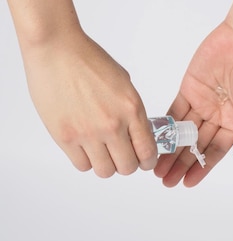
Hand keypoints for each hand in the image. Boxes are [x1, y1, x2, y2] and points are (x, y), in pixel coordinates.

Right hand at [22, 31, 157, 176]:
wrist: (57, 49)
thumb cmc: (89, 61)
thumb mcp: (125, 85)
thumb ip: (132, 111)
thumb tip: (136, 133)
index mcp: (132, 110)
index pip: (147, 152)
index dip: (147, 161)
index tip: (144, 160)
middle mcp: (112, 125)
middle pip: (127, 167)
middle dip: (127, 164)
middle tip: (122, 155)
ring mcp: (88, 133)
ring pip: (104, 171)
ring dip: (106, 164)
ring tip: (102, 152)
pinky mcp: (65, 137)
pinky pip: (81, 164)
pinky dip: (86, 160)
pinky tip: (85, 147)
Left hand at [154, 22, 232, 186]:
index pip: (216, 151)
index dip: (202, 168)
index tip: (188, 182)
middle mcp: (219, 116)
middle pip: (197, 146)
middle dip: (182, 165)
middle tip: (166, 181)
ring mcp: (203, 103)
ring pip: (183, 133)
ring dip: (171, 151)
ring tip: (157, 169)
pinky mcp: (189, 89)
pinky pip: (175, 111)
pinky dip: (165, 126)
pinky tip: (156, 141)